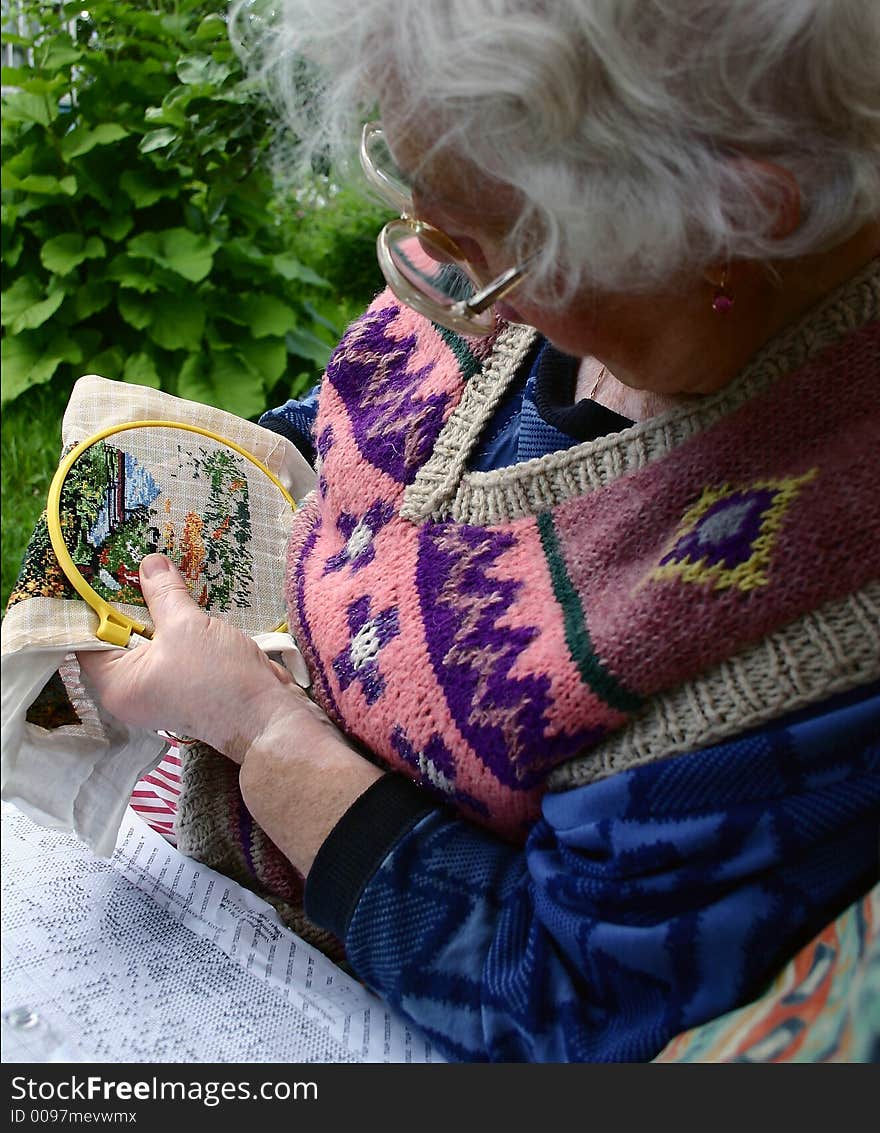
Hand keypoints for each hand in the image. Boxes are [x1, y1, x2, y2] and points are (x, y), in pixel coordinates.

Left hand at [77, 554, 301, 762]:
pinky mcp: (182, 689)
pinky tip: (188, 611)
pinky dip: (177, 633)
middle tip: (140, 571)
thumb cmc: (219, 678)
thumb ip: (163, 593)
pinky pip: (170, 653)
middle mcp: (130, 692)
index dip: (97, 604)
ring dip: (160, 618)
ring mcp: (157, 693)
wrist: (266, 716)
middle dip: (134, 606)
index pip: (89, 638)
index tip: (106, 572)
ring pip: (148, 644)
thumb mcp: (187, 625)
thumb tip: (148, 563)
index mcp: (116, 684)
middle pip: (119, 639)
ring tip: (166, 587)